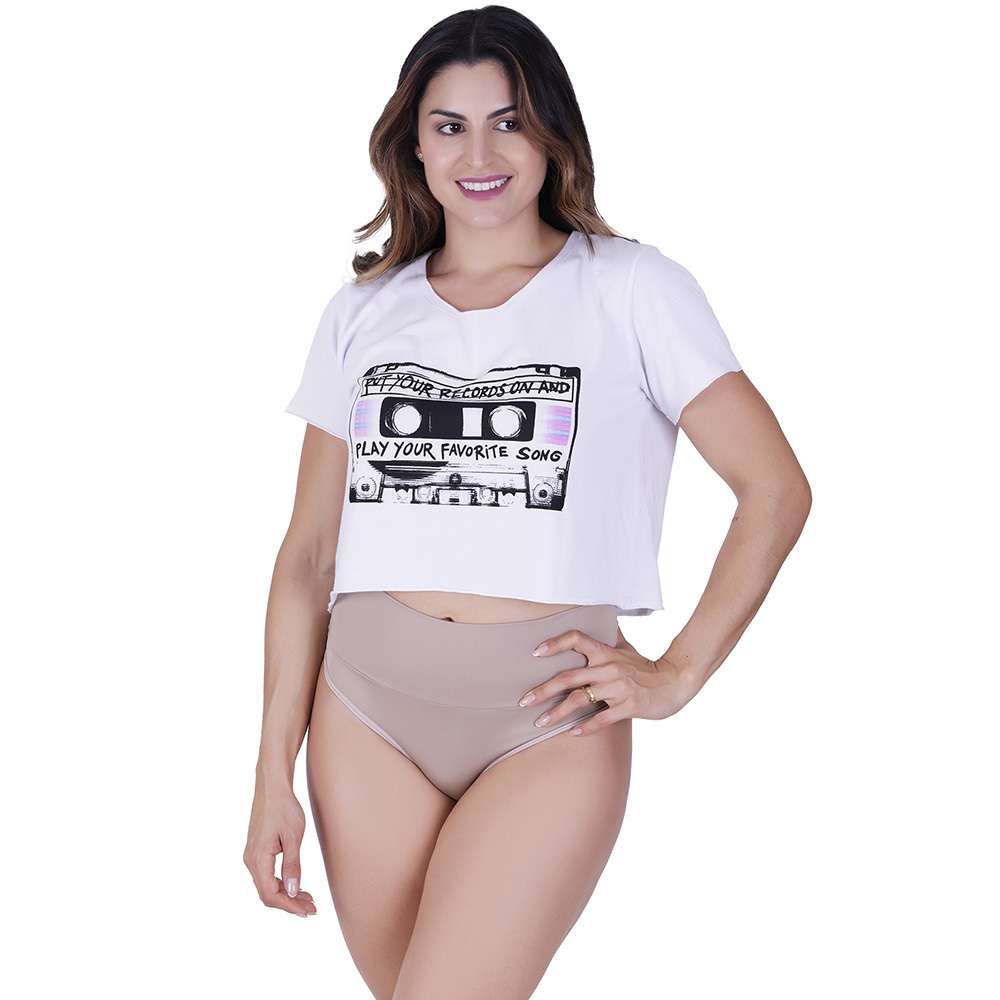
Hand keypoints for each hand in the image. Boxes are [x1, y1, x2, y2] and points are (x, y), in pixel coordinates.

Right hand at [244, 775, 317, 917]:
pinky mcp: (257, 851)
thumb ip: (292, 865)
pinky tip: (296, 885)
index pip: (270, 894)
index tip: (307, 911)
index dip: (289, 906)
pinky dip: (282, 883)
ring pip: (267, 885)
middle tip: (312, 908)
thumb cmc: (284, 808)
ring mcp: (252, 856)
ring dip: (287, 894)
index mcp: (258, 858)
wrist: (273, 787)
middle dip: (290, 903)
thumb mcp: (293, 837)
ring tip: (308, 898)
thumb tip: (291, 891)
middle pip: (268, 893)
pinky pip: (267, 875)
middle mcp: (251, 861)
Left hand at [519, 624, 701, 735]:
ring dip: (557, 713)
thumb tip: (599, 615)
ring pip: (581, 700)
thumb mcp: (626, 647)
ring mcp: (618, 688)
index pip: (576, 639)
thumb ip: (608, 637)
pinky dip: (585, 727)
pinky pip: (602, 718)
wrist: (675, 682)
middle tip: (523, 701)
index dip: (555, 643)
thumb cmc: (645, 667)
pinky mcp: (628, 706)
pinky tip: (571, 733)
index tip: (536, 653)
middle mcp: (609, 668)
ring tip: (540, 723)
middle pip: (568, 678)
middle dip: (543, 691)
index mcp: (606, 652)